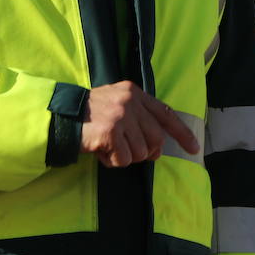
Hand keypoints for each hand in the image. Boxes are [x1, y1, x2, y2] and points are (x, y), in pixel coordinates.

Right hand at [81, 80, 199, 166]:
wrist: (60, 116)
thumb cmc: (90, 115)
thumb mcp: (117, 105)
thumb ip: (139, 118)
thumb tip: (158, 148)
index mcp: (135, 93)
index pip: (166, 114)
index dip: (182, 133)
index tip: (195, 148)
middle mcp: (130, 101)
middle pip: (156, 138)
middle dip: (147, 152)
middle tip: (131, 153)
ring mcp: (120, 116)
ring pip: (140, 152)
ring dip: (126, 157)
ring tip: (109, 148)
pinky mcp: (110, 132)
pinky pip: (123, 159)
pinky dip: (112, 161)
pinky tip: (101, 152)